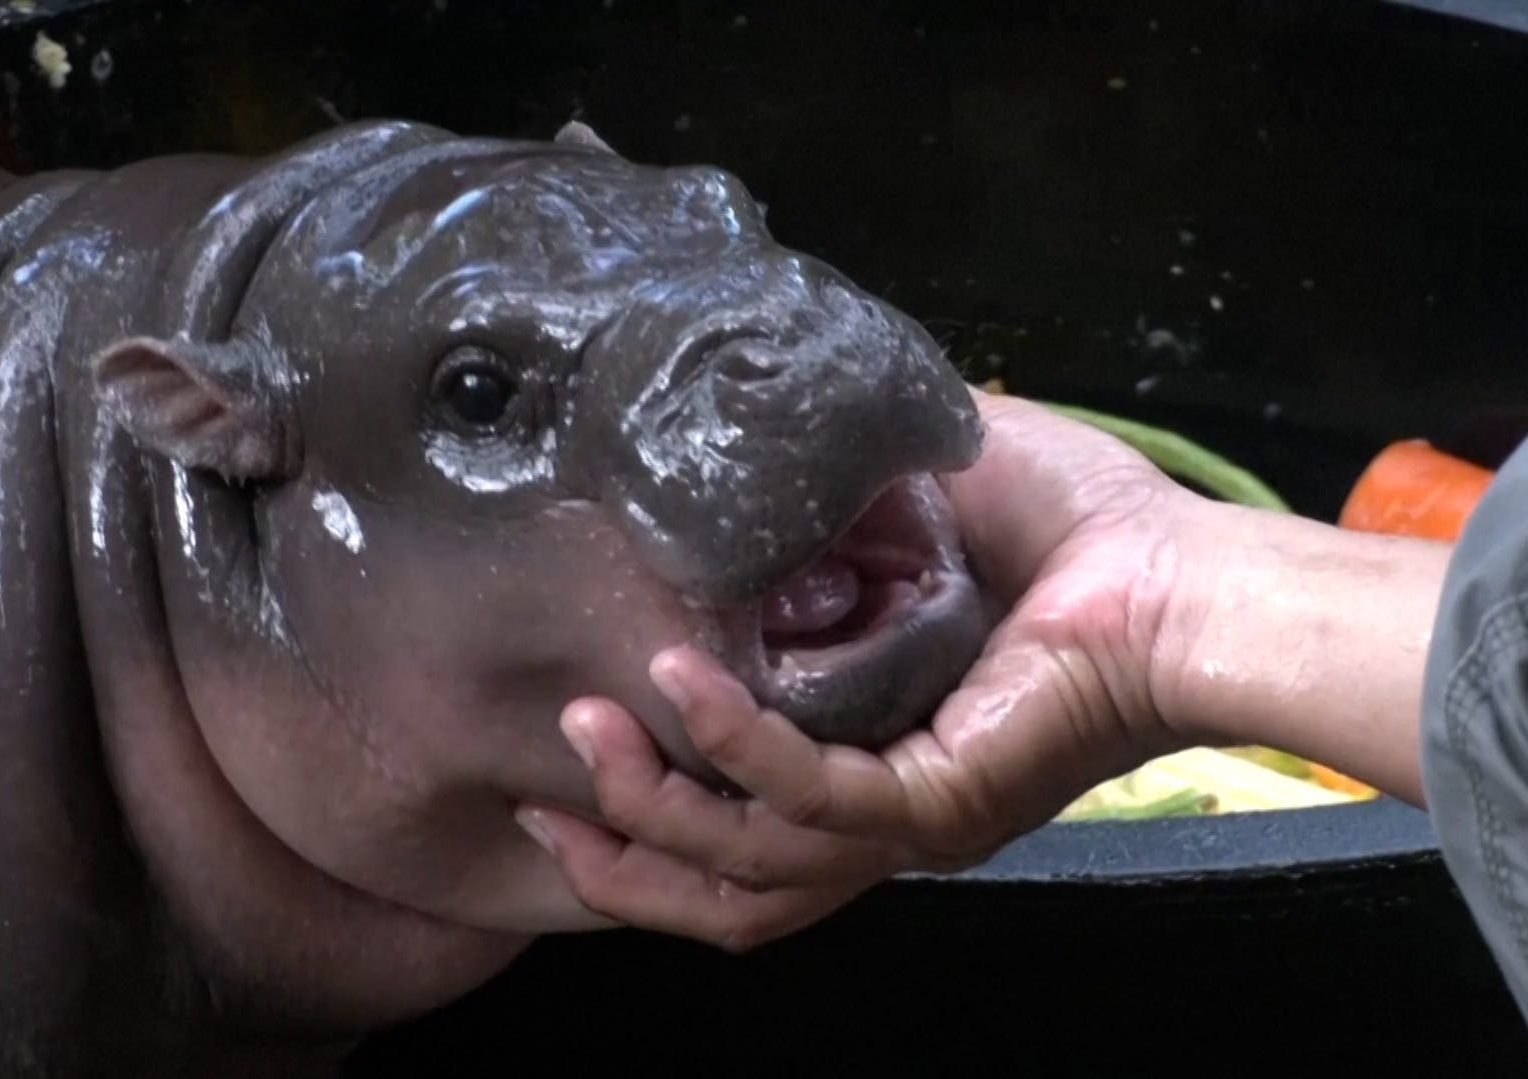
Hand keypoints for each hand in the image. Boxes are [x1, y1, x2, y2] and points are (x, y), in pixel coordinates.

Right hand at [514, 391, 1215, 950]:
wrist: (1188, 575)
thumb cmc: (1083, 537)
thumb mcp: (919, 495)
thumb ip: (829, 491)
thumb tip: (747, 428)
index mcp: (873, 757)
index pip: (741, 820)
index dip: (646, 805)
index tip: (576, 739)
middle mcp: (883, 811)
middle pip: (726, 891)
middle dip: (620, 856)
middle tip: (548, 788)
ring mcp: (909, 821)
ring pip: (747, 871)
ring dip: (652, 811)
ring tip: (587, 733)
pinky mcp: (937, 806)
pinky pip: (806, 798)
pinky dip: (731, 744)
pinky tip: (676, 683)